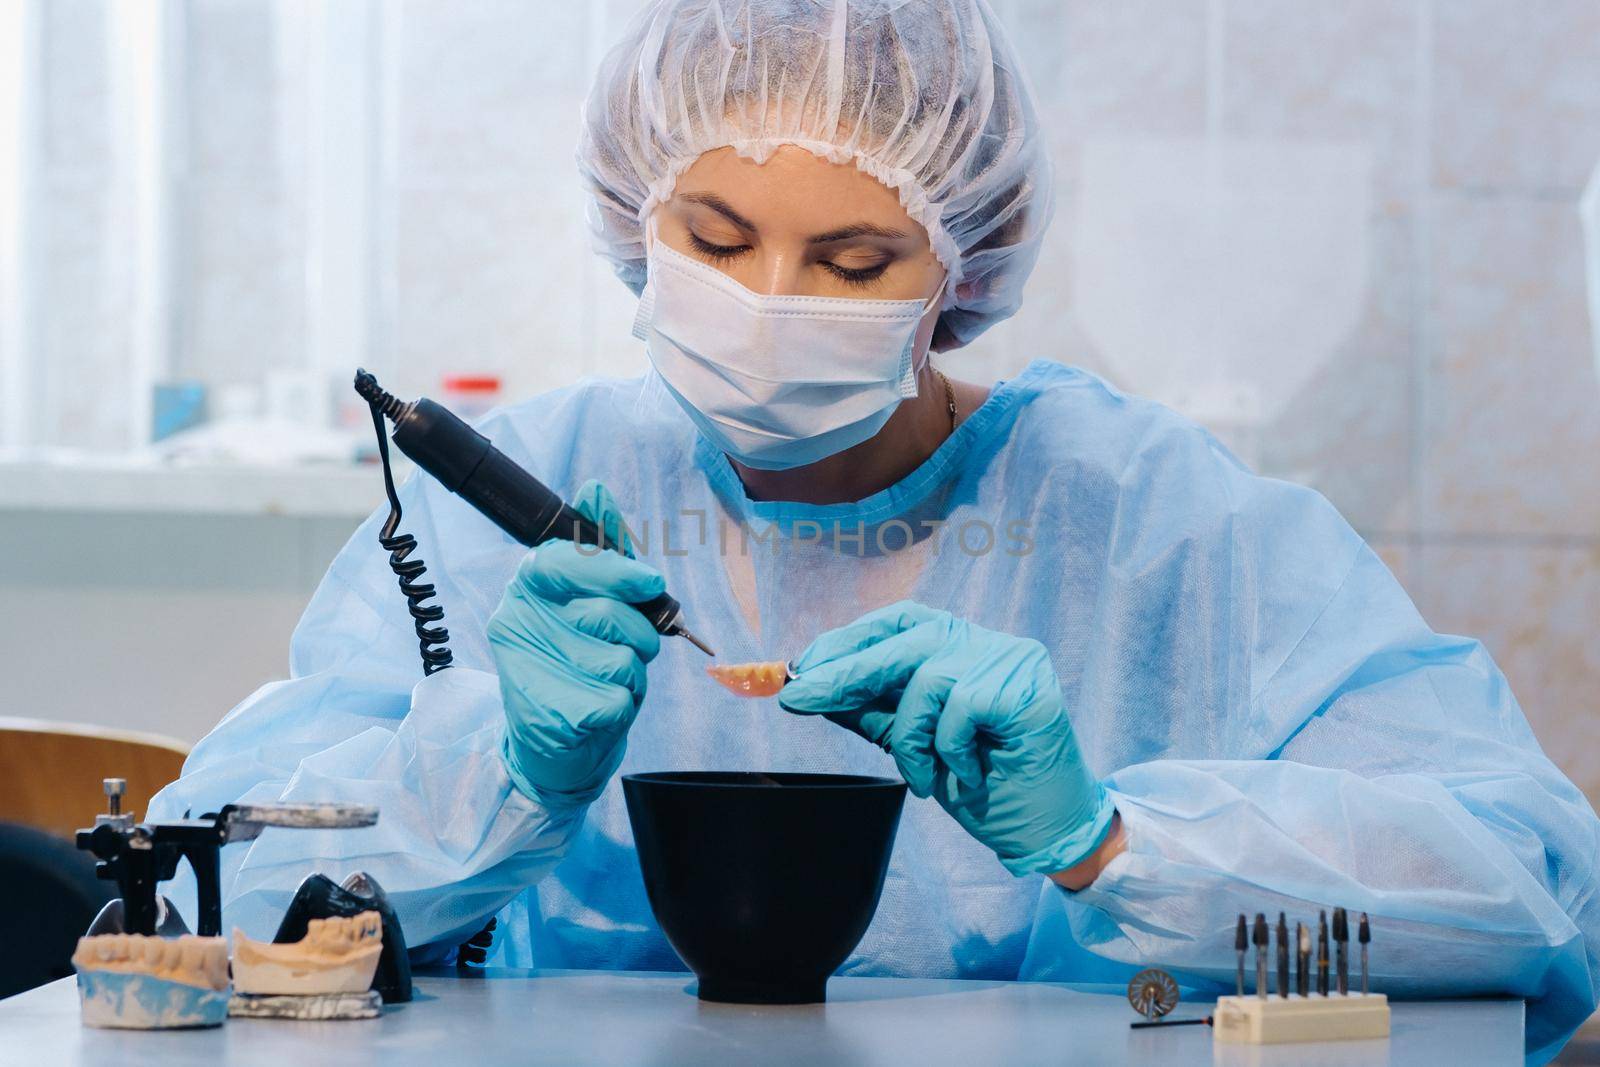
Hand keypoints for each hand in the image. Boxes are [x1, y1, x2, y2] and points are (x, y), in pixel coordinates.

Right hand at [490, 480, 662, 809]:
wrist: (553, 742)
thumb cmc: (578, 660)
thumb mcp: (590, 599)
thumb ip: (599, 549)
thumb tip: (595, 489)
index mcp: (527, 587)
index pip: (567, 561)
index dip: (614, 570)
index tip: (651, 580)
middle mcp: (519, 621)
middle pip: (610, 613)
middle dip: (637, 633)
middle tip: (625, 647)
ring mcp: (533, 669)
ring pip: (623, 658)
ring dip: (633, 672)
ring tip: (606, 679)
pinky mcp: (556, 712)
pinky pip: (623, 697)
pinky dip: (626, 705)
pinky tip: (600, 709)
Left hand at [778, 601, 1115, 876]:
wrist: (1045, 830)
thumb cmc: (982, 785)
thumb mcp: (913, 743)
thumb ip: (873, 710)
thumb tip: (812, 686)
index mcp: (962, 645)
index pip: (897, 623)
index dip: (847, 640)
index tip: (802, 668)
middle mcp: (989, 642)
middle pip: (905, 639)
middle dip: (845, 671)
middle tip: (799, 697)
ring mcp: (1013, 660)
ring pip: (928, 678)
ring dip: (911, 735)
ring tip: (922, 774)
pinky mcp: (1028, 689)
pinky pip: (960, 708)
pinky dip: (949, 748)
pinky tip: (966, 772)